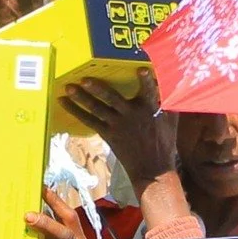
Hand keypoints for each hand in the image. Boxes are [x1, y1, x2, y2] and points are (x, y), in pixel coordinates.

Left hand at [64, 72, 177, 194]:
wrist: (152, 168)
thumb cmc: (164, 140)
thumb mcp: (171, 119)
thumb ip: (169, 99)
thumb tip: (173, 79)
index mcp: (149, 109)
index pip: (149, 91)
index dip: (146, 81)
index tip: (141, 70)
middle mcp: (131, 115)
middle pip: (112, 99)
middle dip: (98, 88)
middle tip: (84, 79)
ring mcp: (117, 125)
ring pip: (96, 109)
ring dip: (81, 97)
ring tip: (68, 87)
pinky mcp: (107, 134)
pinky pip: (89, 121)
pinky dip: (76, 111)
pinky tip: (64, 102)